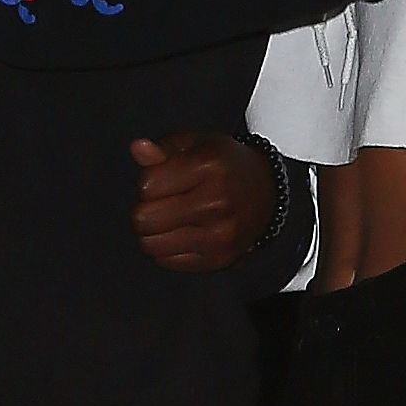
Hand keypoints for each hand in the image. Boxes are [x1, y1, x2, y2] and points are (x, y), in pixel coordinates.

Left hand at [129, 131, 272, 272]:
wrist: (266, 193)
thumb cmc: (224, 165)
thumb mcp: (196, 145)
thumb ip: (163, 150)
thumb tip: (138, 148)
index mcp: (208, 167)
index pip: (147, 186)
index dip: (147, 182)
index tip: (162, 180)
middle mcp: (216, 203)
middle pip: (144, 219)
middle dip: (145, 209)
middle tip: (162, 202)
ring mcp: (218, 235)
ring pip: (151, 245)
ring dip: (152, 232)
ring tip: (169, 218)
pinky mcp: (217, 259)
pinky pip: (167, 261)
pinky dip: (167, 248)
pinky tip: (182, 233)